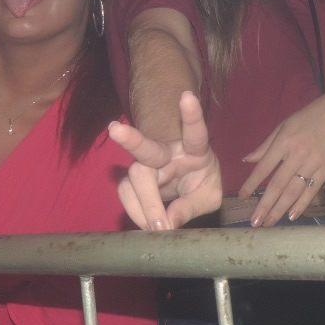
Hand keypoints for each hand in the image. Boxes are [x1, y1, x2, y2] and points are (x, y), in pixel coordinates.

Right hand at [109, 92, 221, 229]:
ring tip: (155, 228)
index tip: (187, 96)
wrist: (184, 177)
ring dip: (142, 205)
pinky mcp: (132, 177)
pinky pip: (127, 193)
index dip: (192, 115)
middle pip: (148, 149)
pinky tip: (147, 225)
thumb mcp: (208, 194)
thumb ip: (192, 206)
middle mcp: (167, 150)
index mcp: (194, 149)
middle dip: (132, 138)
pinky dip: (137, 213)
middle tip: (116, 130)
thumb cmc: (200, 179)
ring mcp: (146, 162)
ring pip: (134, 177)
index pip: (195, 132)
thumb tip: (169, 223)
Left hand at [238, 91, 324, 225]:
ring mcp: (313, 163)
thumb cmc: (309, 117)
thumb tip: (247, 160)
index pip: (264, 167)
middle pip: (278, 184)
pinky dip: (302, 204)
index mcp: (283, 141)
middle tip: (255, 222)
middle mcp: (297, 154)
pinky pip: (312, 190)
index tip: (242, 197)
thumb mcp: (284, 125)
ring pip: (294, 191)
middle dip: (265, 205)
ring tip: (269, 223)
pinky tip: (292, 216)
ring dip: (280, 209)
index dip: (252, 183)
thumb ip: (266, 145)